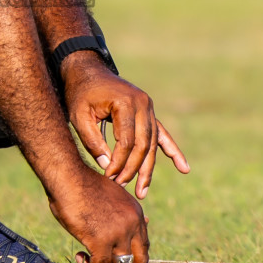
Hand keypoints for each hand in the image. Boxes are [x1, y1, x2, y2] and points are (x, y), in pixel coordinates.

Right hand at [48, 165, 150, 262]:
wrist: (68, 176)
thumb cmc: (82, 185)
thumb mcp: (109, 198)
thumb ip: (118, 217)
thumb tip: (118, 240)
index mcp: (136, 212)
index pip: (144, 244)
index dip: (137, 259)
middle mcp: (132, 223)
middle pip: (141, 260)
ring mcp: (118, 233)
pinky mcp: (101, 240)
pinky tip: (81, 256)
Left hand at [62, 56, 189, 198]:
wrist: (88, 71)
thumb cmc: (80, 94)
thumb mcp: (78, 116)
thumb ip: (92, 141)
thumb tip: (108, 167)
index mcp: (126, 103)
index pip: (126, 142)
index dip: (118, 162)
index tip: (108, 177)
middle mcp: (143, 104)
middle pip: (143, 145)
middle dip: (133, 169)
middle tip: (121, 187)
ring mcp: (148, 108)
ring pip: (152, 144)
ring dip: (148, 169)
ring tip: (141, 192)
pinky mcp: (149, 113)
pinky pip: (162, 134)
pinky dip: (172, 151)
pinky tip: (183, 168)